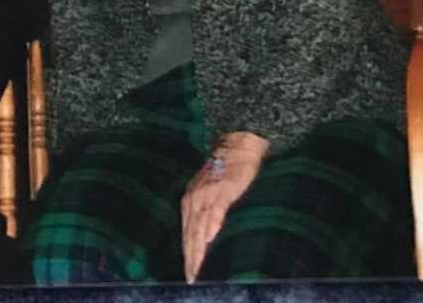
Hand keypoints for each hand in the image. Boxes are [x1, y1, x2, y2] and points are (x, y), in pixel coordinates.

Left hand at [181, 131, 267, 281]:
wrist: (237, 145)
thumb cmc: (225, 169)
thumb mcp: (208, 190)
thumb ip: (205, 210)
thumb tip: (204, 235)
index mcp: (190, 200)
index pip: (186, 233)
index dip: (186, 254)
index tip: (188, 274)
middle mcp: (194, 198)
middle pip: (189, 234)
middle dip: (190, 257)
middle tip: (191, 278)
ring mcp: (207, 194)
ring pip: (199, 227)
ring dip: (198, 249)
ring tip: (198, 268)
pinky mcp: (222, 190)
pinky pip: (215, 211)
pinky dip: (211, 226)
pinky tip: (209, 240)